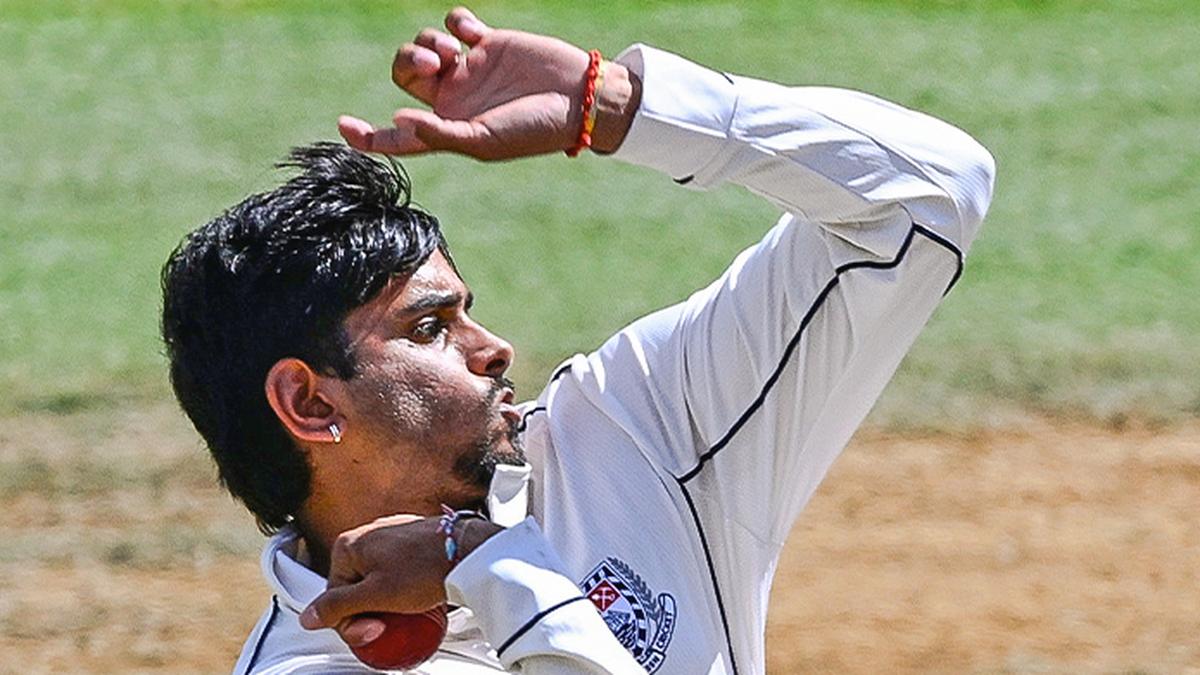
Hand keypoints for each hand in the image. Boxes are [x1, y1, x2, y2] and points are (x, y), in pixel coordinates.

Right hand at [298, 513, 502, 646]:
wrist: (470, 551)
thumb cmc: (425, 569)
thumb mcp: (376, 596)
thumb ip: (338, 607)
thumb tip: (309, 617)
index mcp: (348, 545)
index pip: (334, 595)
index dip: (350, 622)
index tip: (373, 631)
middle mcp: (366, 535)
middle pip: (355, 588)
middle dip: (369, 614)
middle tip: (389, 626)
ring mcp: (390, 536)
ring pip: (377, 582)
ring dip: (386, 605)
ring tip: (405, 616)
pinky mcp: (412, 542)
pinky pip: (397, 573)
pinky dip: (401, 591)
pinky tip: (415, 602)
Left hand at [338, 6, 637, 159]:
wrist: (578, 100)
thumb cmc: (532, 130)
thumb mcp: (483, 141)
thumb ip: (439, 134)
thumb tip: (399, 122)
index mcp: (449, 129)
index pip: (399, 136)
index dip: (369, 136)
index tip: (344, 126)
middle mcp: (454, 98)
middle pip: (404, 72)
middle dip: (408, 60)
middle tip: (433, 64)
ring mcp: (470, 69)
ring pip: (425, 44)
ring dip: (429, 42)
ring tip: (454, 52)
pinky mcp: (489, 43)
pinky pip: (456, 23)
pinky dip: (456, 23)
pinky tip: (474, 34)